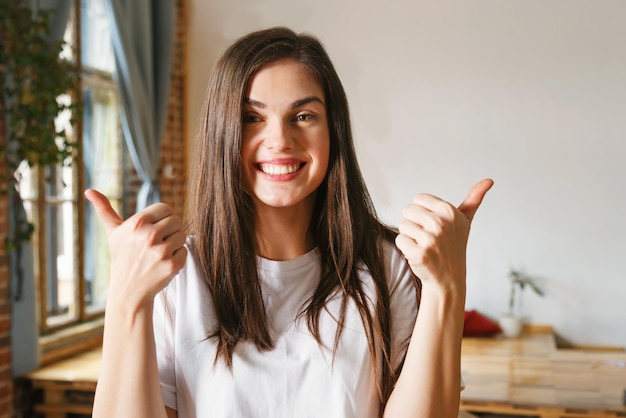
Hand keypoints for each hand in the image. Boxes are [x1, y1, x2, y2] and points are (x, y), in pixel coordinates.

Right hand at [85, 189, 187, 310]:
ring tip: (158, 254)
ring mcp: (161, 251)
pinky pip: (185, 251)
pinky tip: (163, 264)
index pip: (166, 208)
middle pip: (177, 220)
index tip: (154, 229)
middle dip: (169, 231)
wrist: (128, 291)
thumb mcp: (113, 233)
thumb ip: (105, 210)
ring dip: (174, 244)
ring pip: (182, 235)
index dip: (162, 218)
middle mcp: (149, 235)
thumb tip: (88, 190)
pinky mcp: (172, 265)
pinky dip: (178, 258)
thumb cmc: (122, 258)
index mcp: (137, 223)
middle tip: (156, 244)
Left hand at [395, 179, 492, 293]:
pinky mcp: (419, 254)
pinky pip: (400, 240)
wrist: (448, 278)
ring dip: (410, 236)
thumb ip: (473, 199)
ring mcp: (430, 240)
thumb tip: (489, 180)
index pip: (418, 199)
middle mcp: (441, 223)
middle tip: (429, 237)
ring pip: (403, 226)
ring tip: (425, 246)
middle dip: (414, 223)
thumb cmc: (454, 245)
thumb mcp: (465, 221)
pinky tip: (420, 255)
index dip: (423, 212)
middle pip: (407, 210)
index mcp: (449, 211)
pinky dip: (406, 248)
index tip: (435, 224)